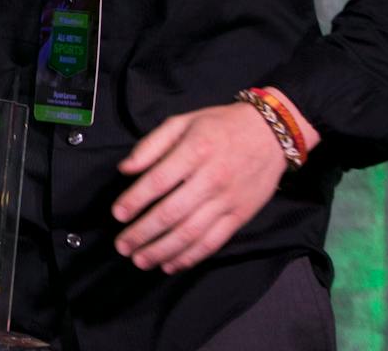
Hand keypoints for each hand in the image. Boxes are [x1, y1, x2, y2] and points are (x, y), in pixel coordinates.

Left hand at [112, 102, 286, 273]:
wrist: (270, 134)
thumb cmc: (220, 126)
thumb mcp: (182, 122)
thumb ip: (151, 145)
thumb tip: (125, 169)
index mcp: (195, 151)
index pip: (159, 181)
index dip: (135, 200)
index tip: (117, 214)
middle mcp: (211, 179)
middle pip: (172, 212)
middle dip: (143, 233)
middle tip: (122, 246)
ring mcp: (228, 201)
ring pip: (192, 233)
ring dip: (163, 250)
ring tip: (140, 261)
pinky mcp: (240, 217)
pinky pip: (214, 242)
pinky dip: (191, 257)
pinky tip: (171, 265)